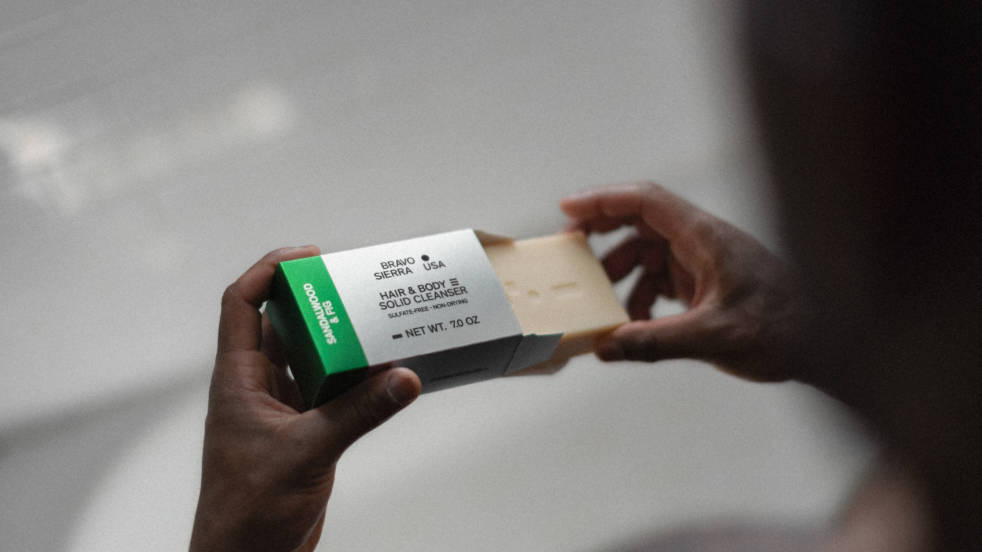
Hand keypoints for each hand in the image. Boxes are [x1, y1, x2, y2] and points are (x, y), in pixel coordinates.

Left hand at [190, 246, 421, 551]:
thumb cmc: (247, 511)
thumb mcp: (307, 453)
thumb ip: (358, 413)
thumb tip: (405, 376)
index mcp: (238, 380)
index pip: (241, 305)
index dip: (268, 271)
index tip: (309, 255)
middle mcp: (257, 387)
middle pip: (283, 324)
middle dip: (318, 301)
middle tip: (357, 285)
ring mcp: (281, 410)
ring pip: (310, 357)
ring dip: (339, 340)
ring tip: (377, 320)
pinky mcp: (303, 432)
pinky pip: (330, 391)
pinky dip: (354, 378)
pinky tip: (383, 372)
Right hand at [561, 182, 811, 381]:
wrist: (826, 344)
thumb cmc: (784, 328)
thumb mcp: (714, 337)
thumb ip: (655, 342)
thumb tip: (606, 347)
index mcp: (704, 238)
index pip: (647, 201)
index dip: (604, 199)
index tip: (568, 209)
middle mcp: (701, 243)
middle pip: (640, 223)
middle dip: (603, 236)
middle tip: (571, 253)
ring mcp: (704, 263)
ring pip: (648, 255)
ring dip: (621, 276)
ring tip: (602, 305)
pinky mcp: (707, 286)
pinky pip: (661, 281)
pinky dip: (641, 298)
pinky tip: (636, 326)